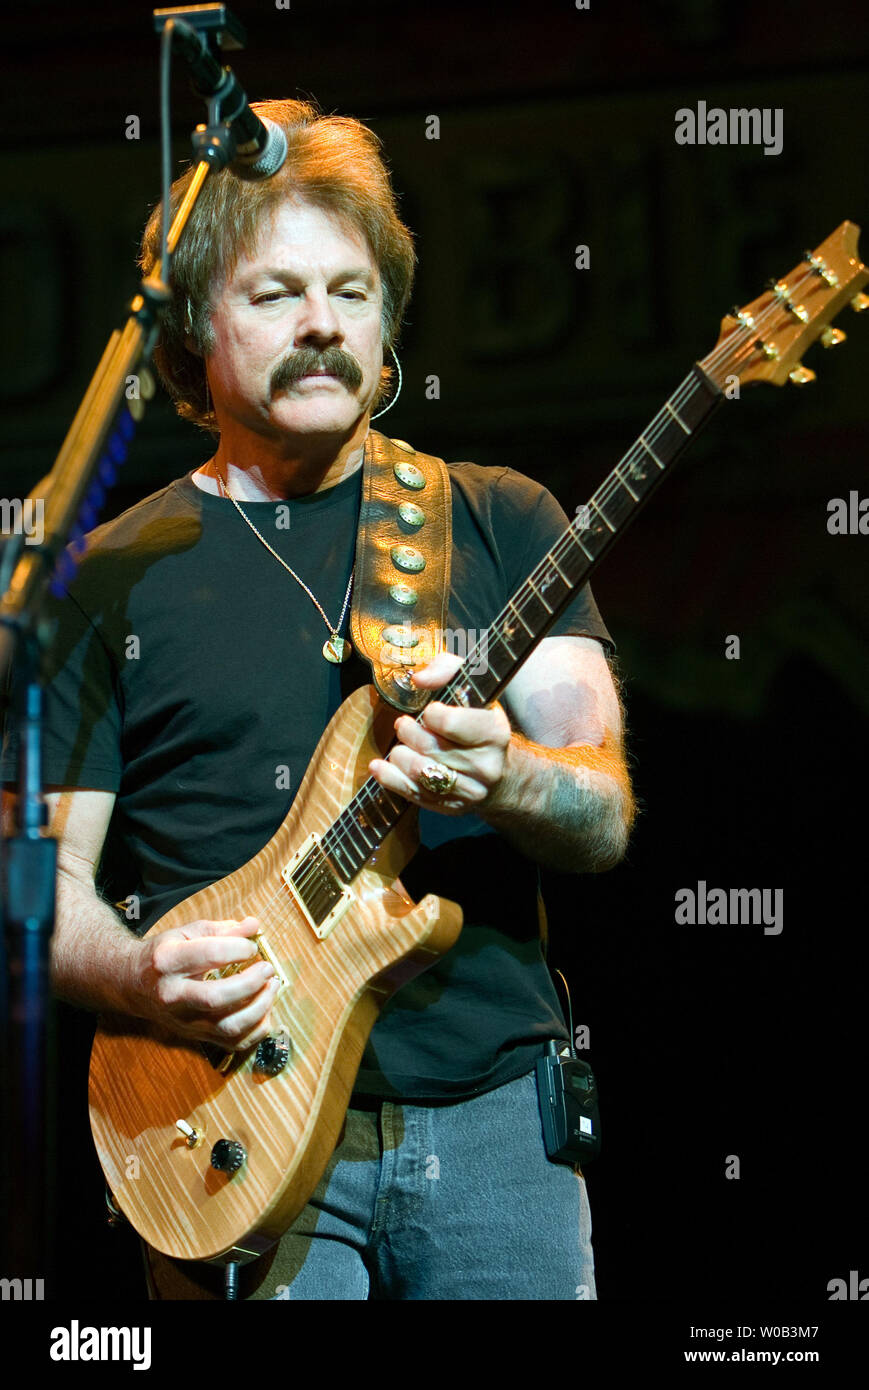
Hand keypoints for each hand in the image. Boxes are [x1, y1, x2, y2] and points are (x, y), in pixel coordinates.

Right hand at [131, 916, 277, 1049]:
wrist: (132, 985)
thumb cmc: (163, 955)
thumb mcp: (186, 933)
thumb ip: (222, 929)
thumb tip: (254, 926)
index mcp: (167, 961)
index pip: (209, 955)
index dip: (239, 948)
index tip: (252, 946)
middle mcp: (173, 996)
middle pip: (217, 997)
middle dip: (251, 983)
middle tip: (268, 969)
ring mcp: (183, 1021)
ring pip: (227, 1026)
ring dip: (259, 1008)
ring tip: (271, 987)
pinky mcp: (195, 1037)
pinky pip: (232, 1044)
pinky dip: (256, 1030)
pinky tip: (264, 1010)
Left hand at [368, 652, 512, 815]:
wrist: (503, 773)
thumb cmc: (480, 721)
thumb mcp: (473, 686)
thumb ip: (447, 669)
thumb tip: (418, 679)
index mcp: (494, 733)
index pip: (448, 723)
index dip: (431, 713)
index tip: (430, 710)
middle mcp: (486, 766)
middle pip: (429, 747)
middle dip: (408, 732)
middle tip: (405, 724)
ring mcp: (470, 791)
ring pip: (419, 773)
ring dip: (400, 754)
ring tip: (402, 744)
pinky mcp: (452, 807)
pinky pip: (413, 794)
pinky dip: (390, 778)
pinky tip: (380, 766)